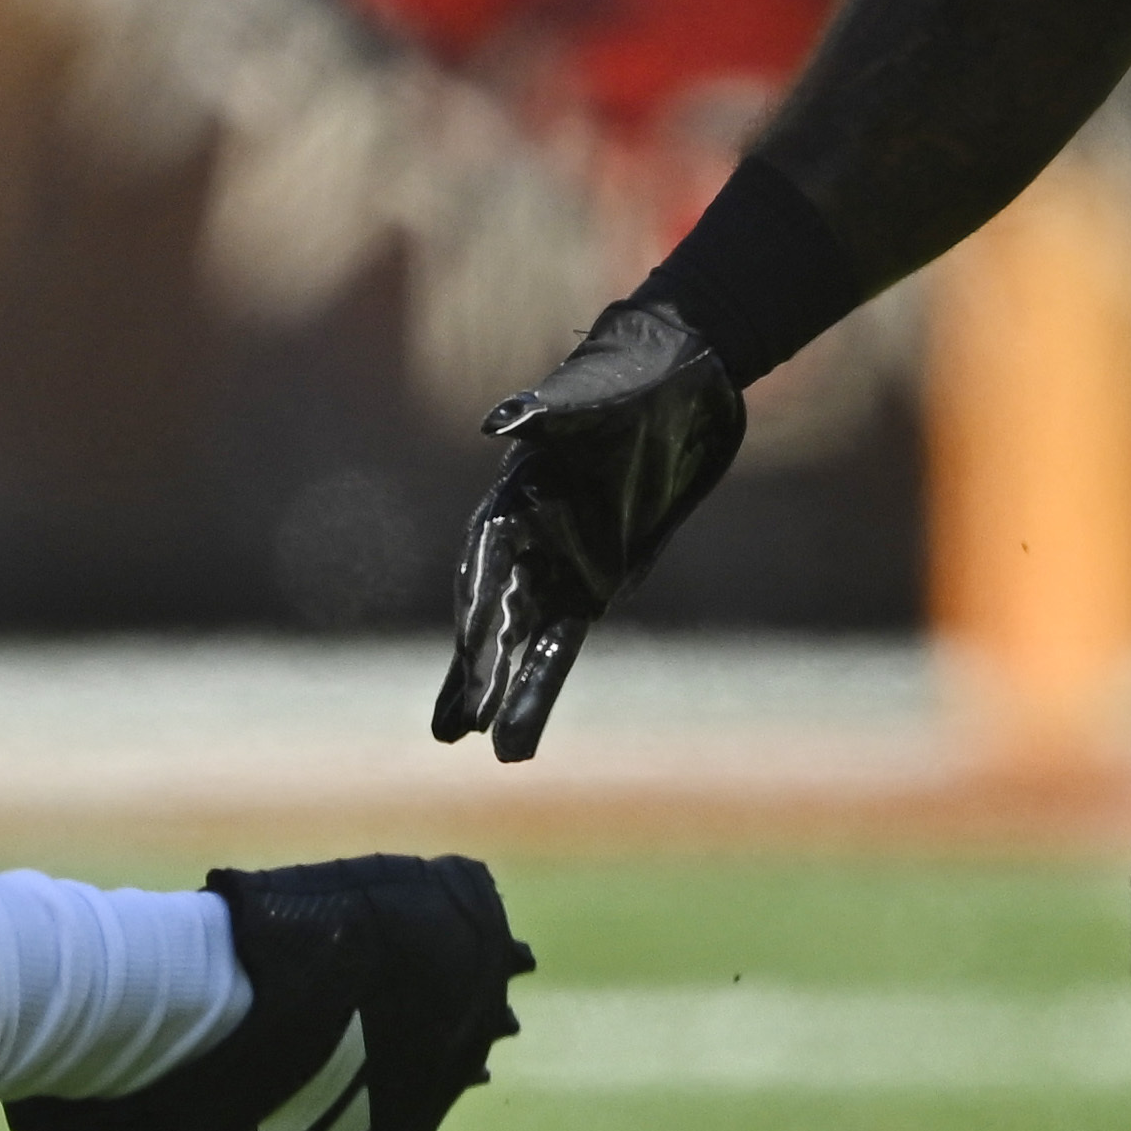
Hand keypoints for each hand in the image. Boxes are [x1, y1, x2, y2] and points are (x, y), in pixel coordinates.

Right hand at [432, 295, 753, 764]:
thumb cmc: (630, 381)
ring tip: (486, 750)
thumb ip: (549, 410)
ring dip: (503, 694)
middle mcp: (525, 539)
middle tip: (453, 728)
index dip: (477, 604)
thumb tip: (499, 423)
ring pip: (521, 642)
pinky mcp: (593, 588)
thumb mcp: (596, 393)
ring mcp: (556, 567)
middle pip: (496, 612)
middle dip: (478, 667)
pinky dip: (537, 688)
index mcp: (515, 495)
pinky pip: (559, 646)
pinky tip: (515, 740)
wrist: (676, 385)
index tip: (471, 650)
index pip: (488, 557)